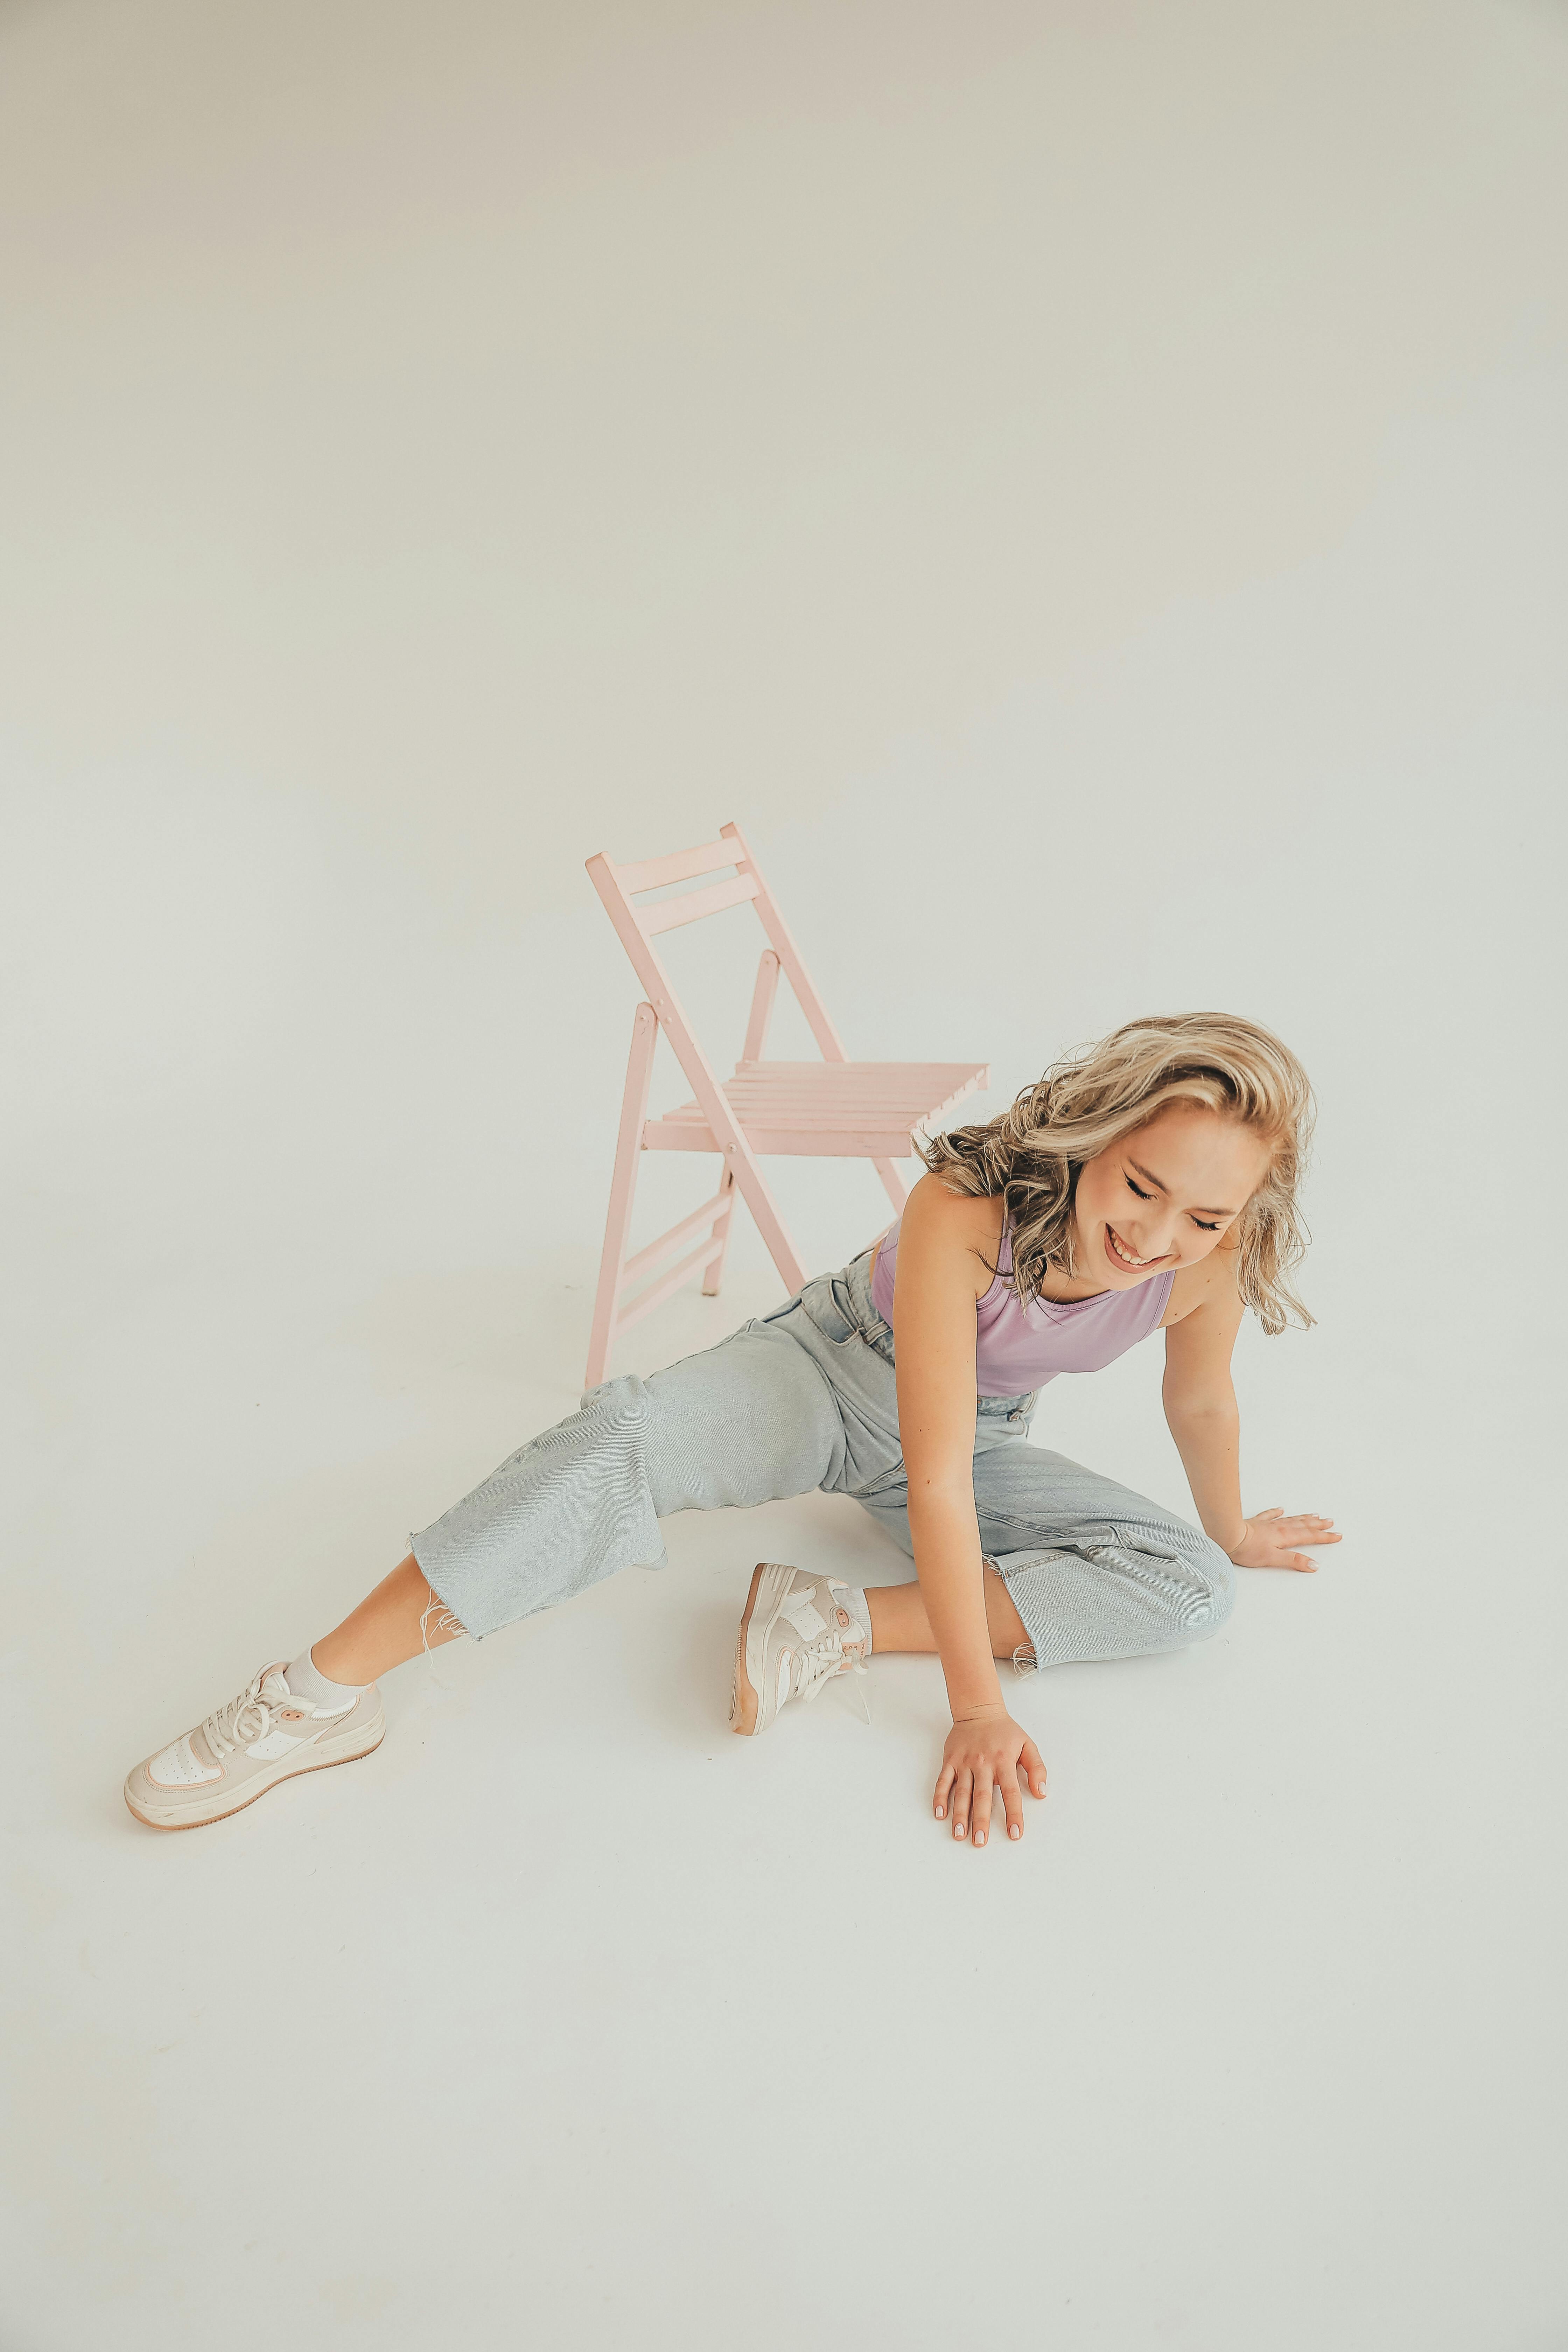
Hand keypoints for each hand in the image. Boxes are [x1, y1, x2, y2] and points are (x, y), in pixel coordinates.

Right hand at [933, 1706, 1046, 1846]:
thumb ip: (1037, 1768)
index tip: (1014, 1834)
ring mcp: (964, 1763)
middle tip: (980, 1842)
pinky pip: (943, 1781)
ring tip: (959, 1834)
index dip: (1013, 1814)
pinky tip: (939, 1813)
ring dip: (959, 1814)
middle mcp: (983, 1764)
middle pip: (982, 1796)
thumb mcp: (1027, 1745)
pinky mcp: (950, 1761)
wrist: (978, 1709)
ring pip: (961, 1792)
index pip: (1011, 1792)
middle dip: (981, 1820)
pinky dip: (939, 1797)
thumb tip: (1041, 1792)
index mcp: (1004, 1761)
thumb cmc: (1004, 1732)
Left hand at [1229, 1506, 1339, 1572]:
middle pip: (1304, 1525)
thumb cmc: (1248, 1549)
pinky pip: (1271, 1515)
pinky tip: (1281, 1509)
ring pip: (1291, 1519)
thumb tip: (1314, 1565)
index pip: (1310, 1536)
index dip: (1325, 1537)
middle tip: (1331, 1522)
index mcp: (1286, 1536)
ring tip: (1315, 1515)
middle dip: (1319, 1525)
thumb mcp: (1273, 1559)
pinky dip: (1277, 1512)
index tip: (1337, 1535)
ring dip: (1304, 1517)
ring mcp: (1269, 1524)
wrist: (1228, 1535)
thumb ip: (1294, 1561)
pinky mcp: (1257, 1523)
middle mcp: (1280, 1527)